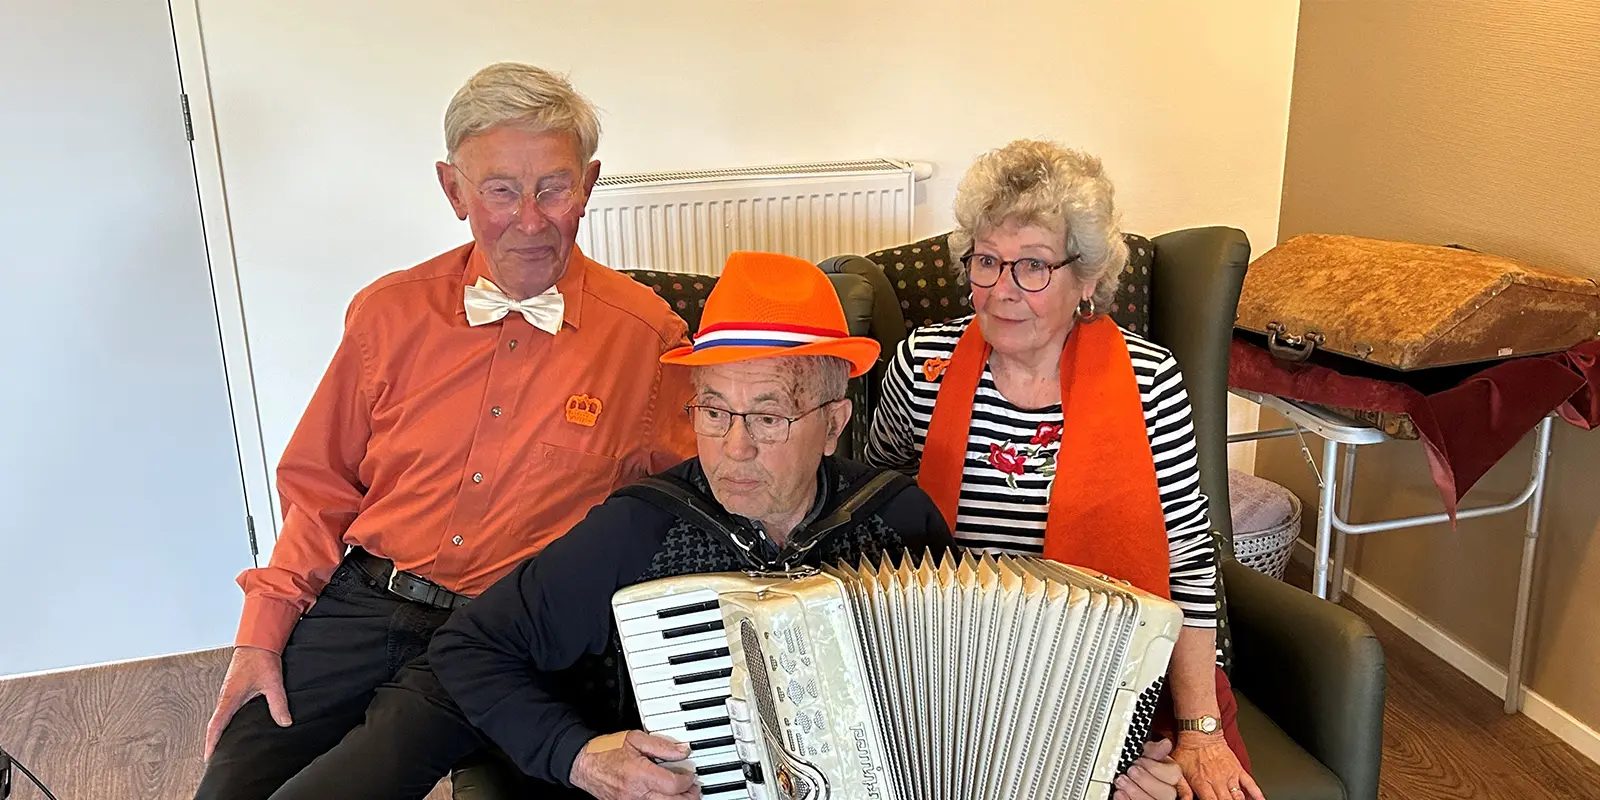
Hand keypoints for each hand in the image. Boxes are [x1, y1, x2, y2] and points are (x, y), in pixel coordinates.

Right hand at [203, 645, 290, 760]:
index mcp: (229, 698)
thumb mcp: (272, 683)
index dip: (211, 743)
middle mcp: (225, 697)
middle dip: (214, 742)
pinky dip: (227, 722)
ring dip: (220, 732)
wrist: (258, 640)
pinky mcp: (235, 690)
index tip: (208, 758)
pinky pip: (228, 710)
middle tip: (216, 760)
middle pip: (216, 725)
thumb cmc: (262, 659)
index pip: (216, 726)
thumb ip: (278, 704)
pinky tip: (236, 728)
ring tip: (224, 748)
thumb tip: (285, 723)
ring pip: (222, 717)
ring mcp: (228, 693)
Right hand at [569, 730, 700, 799]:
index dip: (687, 780)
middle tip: (694, 788)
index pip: (674, 784)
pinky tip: (666, 797)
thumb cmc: (606, 750)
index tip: (690, 774)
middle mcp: (636, 794)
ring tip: (683, 794)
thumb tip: (683, 751)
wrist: (584, 764)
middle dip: (688, 796)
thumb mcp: (636, 739)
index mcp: (640, 775)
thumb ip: (662, 746)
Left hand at [1115, 738, 1184, 799]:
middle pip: (1167, 793)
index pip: (1174, 775)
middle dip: (1145, 780)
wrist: (1130, 782)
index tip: (1139, 761)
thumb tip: (1165, 743)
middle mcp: (1168, 793)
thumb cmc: (1141, 771)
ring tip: (1122, 781)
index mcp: (1172, 777)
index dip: (1155, 768)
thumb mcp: (1147, 758)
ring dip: (1135, 791)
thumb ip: (1154, 752)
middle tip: (1130, 771)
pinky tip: (1119, 793)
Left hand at [1173, 732, 1263, 799]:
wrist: (1200, 733)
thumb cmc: (1188, 750)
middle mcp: (1217, 781)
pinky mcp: (1238, 770)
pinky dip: (1257, 794)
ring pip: (1238, 796)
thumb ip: (1182, 788)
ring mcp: (1230, 776)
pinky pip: (1250, 783)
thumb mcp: (1178, 770)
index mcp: (1202, 783)